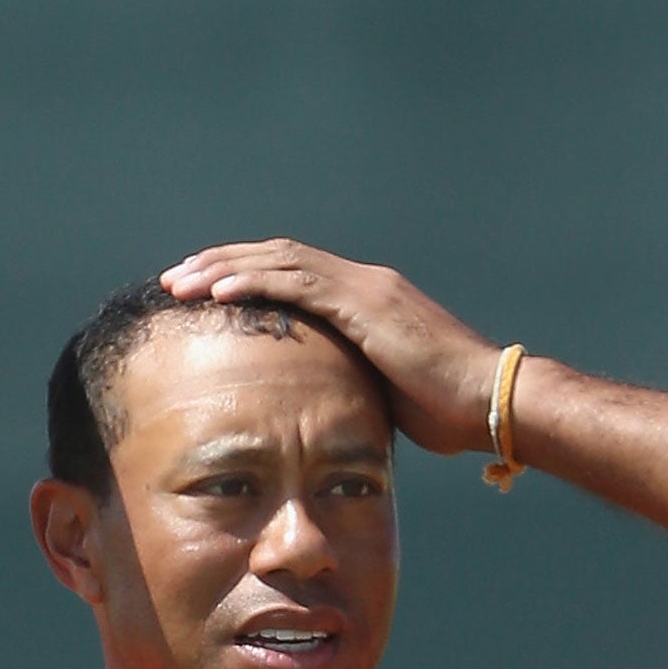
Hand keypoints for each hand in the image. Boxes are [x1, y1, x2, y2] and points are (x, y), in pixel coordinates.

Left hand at [161, 238, 500, 455]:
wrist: (493, 403)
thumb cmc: (451, 411)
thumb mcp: (386, 394)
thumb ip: (353, 384)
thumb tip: (324, 407)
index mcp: (366, 299)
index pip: (291, 274)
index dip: (244, 277)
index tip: (202, 293)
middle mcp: (363, 282)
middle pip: (275, 257)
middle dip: (220, 264)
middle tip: (174, 279)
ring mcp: (365, 288)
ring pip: (278, 261)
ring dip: (224, 269)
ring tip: (180, 282)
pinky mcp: (366, 304)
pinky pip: (298, 284)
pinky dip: (254, 283)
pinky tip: (217, 292)